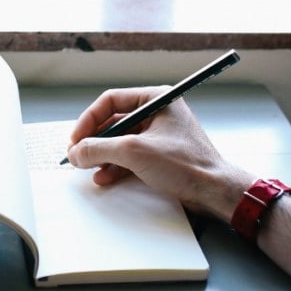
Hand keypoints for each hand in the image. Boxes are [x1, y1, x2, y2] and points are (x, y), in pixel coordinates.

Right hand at [64, 86, 252, 219]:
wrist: (215, 191)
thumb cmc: (185, 164)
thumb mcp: (134, 152)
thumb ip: (99, 148)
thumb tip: (75, 151)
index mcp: (156, 98)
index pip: (111, 100)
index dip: (89, 119)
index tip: (76, 139)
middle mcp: (157, 112)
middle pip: (114, 121)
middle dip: (95, 141)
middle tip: (78, 155)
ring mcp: (159, 135)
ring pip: (120, 141)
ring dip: (102, 155)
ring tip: (88, 168)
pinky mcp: (160, 155)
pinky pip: (130, 155)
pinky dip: (115, 166)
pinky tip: (104, 177)